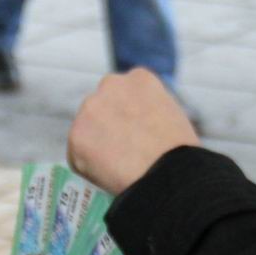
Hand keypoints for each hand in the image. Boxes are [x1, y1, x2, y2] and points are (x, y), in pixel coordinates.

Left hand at [68, 68, 199, 194]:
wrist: (168, 175)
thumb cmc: (179, 154)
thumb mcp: (172, 116)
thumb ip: (147, 112)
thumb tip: (135, 126)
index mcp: (139, 78)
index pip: (123, 93)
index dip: (128, 117)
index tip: (136, 134)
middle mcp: (111, 85)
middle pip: (101, 106)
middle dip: (107, 126)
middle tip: (123, 151)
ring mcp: (90, 109)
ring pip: (87, 130)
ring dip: (96, 146)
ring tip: (119, 167)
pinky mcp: (76, 136)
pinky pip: (78, 155)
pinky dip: (89, 168)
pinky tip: (109, 176)